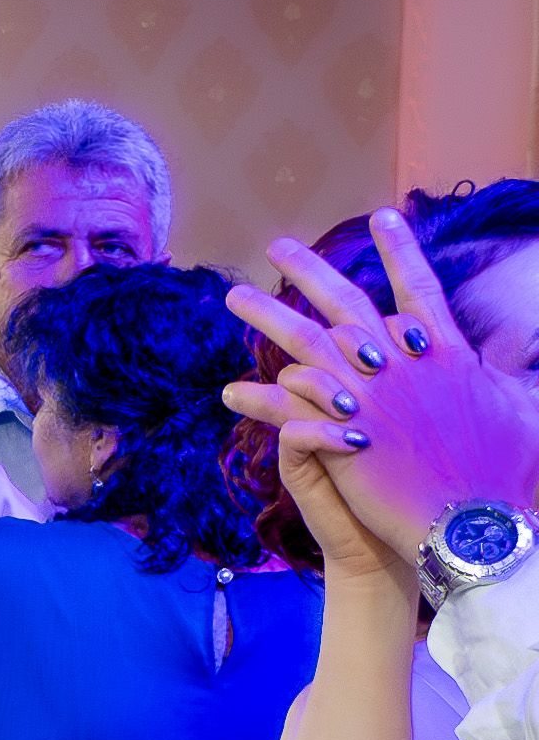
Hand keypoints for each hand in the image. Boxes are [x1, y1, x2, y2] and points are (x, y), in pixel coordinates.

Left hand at [224, 214, 538, 563]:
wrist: (473, 524)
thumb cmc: (504, 474)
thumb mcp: (519, 407)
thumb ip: (511, 371)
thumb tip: (517, 348)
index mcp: (447, 351)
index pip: (419, 286)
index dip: (400, 250)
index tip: (382, 215)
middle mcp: (403, 363)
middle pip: (348, 303)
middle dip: (311, 271)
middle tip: (279, 245)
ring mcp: (368, 396)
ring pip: (307, 342)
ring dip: (268, 315)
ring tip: (233, 296)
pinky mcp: (339, 434)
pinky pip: (288, 408)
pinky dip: (259, 398)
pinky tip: (229, 392)